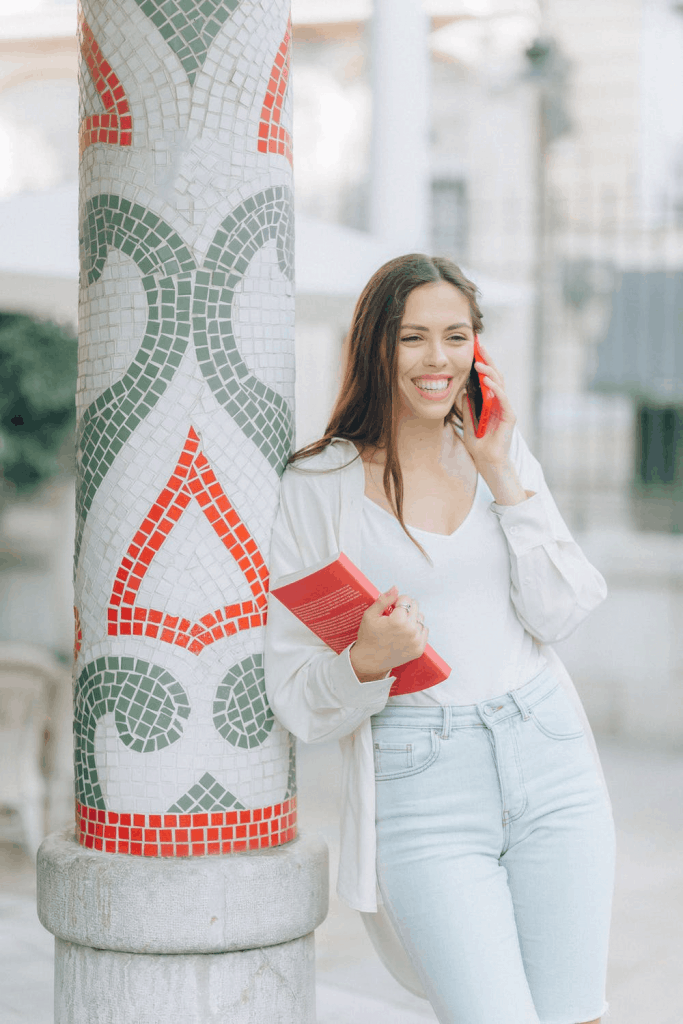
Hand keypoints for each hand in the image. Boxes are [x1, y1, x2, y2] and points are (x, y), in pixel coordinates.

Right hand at [350, 586, 428, 682]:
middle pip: (415, 606)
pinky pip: (424, 630)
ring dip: (412, 619)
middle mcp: (410, 630)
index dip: (397, 601)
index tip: (390, 609)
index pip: (406, 599)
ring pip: (421, 618)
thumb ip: (384, 600)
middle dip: (405, 608)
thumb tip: (396, 588)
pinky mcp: (419, 649)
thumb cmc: (368, 637)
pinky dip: (416, 630)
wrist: (369, 660)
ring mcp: (416, 641)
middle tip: (394, 617)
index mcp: (398, 620)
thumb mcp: (370, 615)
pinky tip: (405, 633)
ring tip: (399, 626)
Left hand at [460, 343, 526, 505]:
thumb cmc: (479, 443)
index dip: (481, 363)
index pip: (487, 377)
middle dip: (486, 360)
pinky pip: (503, 398)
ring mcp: (506, 408)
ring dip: (489, 371)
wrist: (487, 462)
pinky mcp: (510, 416)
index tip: (473, 349)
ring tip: (478, 362)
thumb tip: (462, 390)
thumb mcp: (467, 421)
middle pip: (495, 375)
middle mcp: (500, 401)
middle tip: (477, 346)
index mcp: (491, 401)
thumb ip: (467, 406)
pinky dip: (495, 388)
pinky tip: (486, 380)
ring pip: (500, 383)